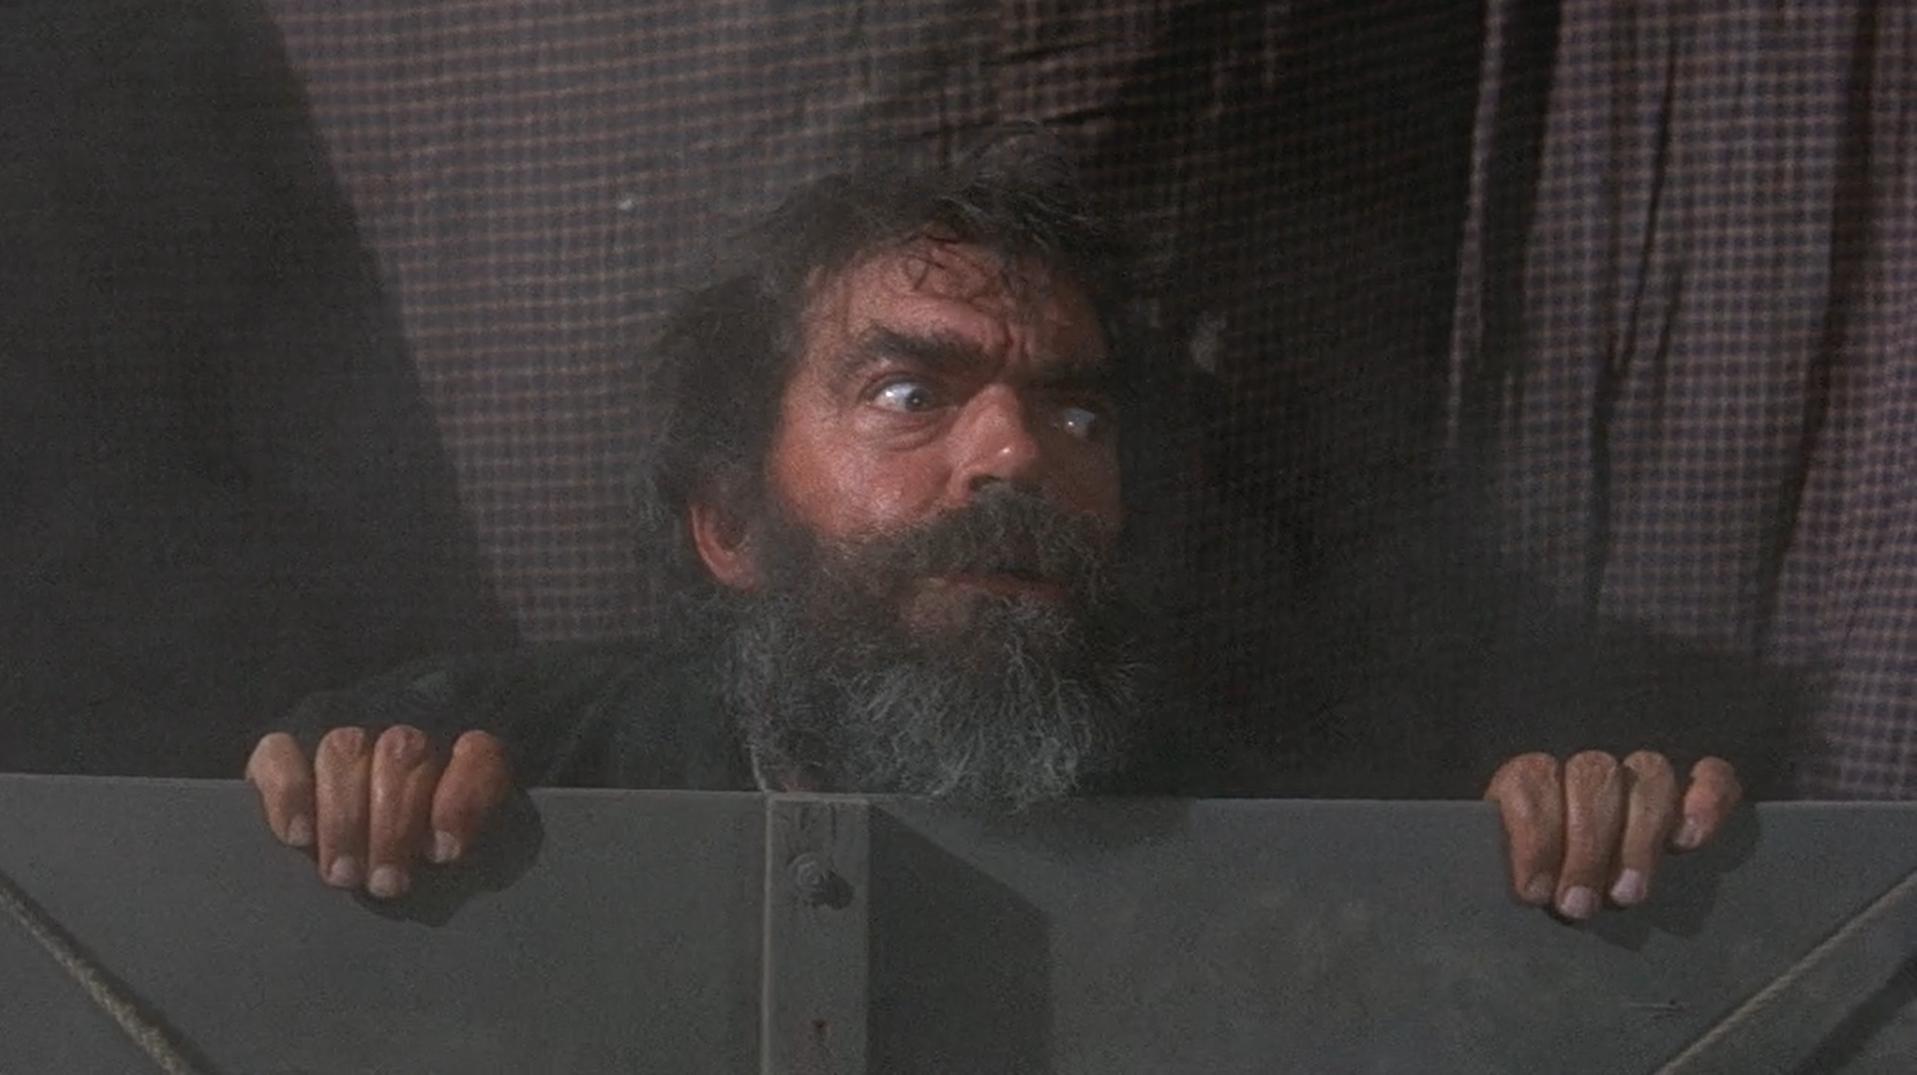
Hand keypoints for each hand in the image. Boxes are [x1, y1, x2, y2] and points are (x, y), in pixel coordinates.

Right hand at [245, 725, 511, 899]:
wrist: (349, 787)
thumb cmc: (422, 819)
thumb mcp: (457, 822)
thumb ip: (467, 821)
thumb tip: (448, 849)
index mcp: (461, 737)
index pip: (477, 753)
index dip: (461, 801)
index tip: (444, 852)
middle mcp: (404, 718)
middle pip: (403, 754)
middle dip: (393, 826)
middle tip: (385, 883)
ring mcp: (341, 722)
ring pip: (343, 752)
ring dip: (344, 819)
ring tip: (345, 873)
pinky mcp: (285, 741)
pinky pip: (279, 754)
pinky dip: (289, 796)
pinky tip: (299, 837)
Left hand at [1484, 750, 1740, 920]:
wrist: (1573, 887)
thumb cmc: (1541, 887)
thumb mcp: (1514, 877)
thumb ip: (1510, 869)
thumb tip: (1517, 888)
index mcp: (1531, 779)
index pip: (1532, 781)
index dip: (1534, 836)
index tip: (1535, 891)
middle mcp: (1587, 768)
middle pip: (1594, 777)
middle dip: (1586, 847)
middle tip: (1580, 904)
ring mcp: (1642, 776)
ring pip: (1649, 774)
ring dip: (1638, 838)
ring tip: (1628, 893)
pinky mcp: (1696, 789)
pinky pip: (1713, 776)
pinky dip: (1708, 801)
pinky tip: (1690, 839)